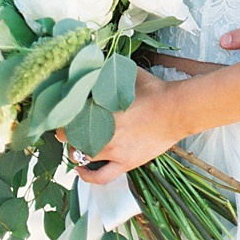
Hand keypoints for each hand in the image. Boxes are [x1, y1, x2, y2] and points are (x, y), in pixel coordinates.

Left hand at [58, 68, 181, 185]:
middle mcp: (107, 132)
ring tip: (76, 142)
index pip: (72, 117)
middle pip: (74, 137)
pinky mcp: (125, 163)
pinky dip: (87, 175)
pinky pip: (100, 177)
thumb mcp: (132, 75)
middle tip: (67, 127)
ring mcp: (115, 151)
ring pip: (84, 155)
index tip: (62, 113)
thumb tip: (99, 62)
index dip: (63, 117)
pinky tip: (81, 169)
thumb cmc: (156, 91)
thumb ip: (113, 71)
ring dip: (76, 149)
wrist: (177, 110)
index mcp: (105, 110)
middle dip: (67, 132)